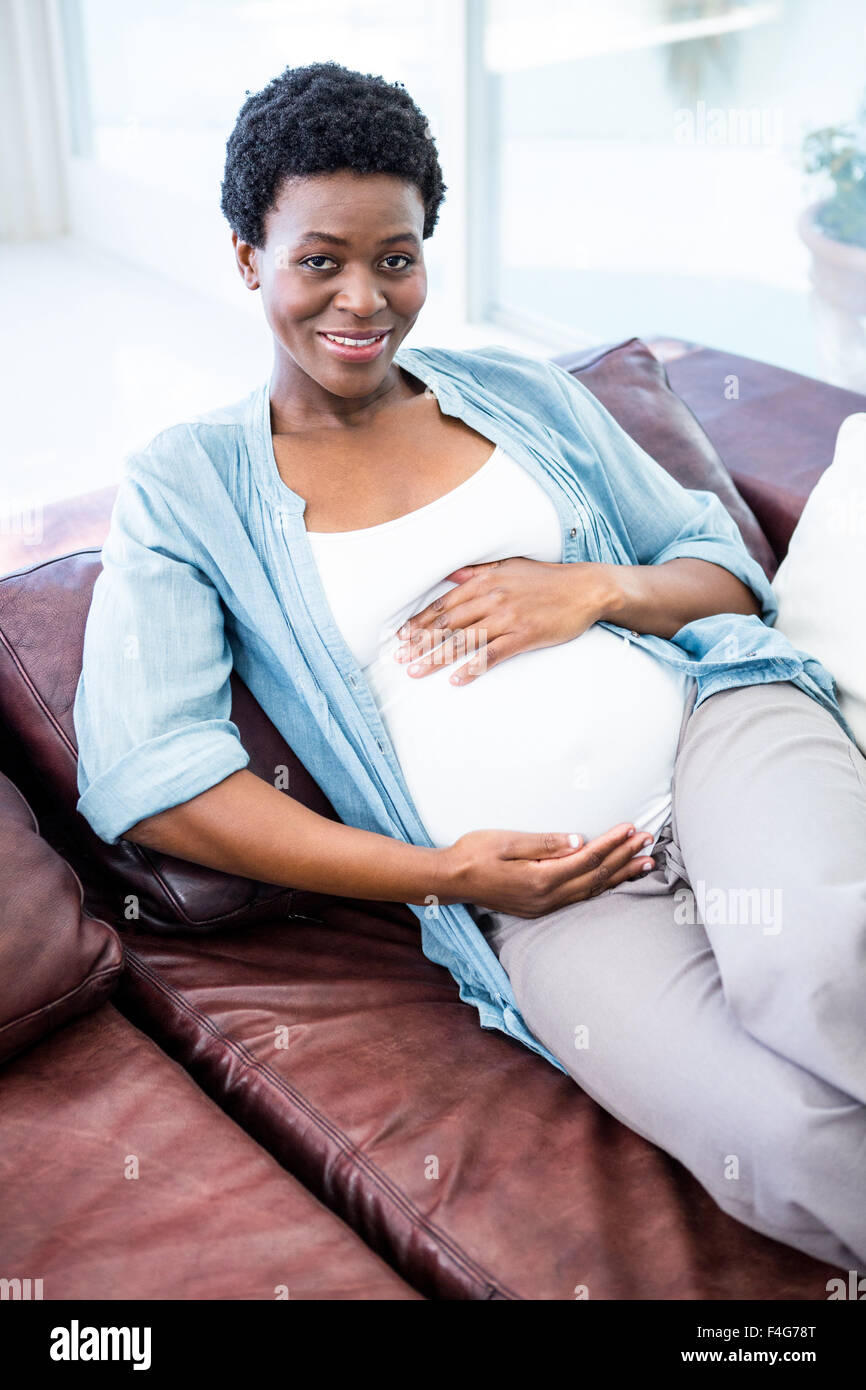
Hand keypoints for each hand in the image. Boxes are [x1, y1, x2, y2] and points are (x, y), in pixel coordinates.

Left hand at [394, 557, 614, 683]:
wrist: (586, 588)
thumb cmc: (547, 578)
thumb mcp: (510, 566)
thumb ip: (478, 572)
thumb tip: (452, 575)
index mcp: (485, 581)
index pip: (444, 603)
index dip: (421, 620)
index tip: (402, 635)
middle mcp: (492, 599)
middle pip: (448, 624)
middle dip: (420, 642)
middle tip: (400, 657)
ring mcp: (508, 618)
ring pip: (464, 641)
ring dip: (437, 658)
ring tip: (416, 672)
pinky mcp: (524, 636)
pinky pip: (493, 655)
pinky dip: (473, 668)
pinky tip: (457, 680)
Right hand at [435, 822, 655, 917]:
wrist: (450, 880)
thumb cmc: (474, 854)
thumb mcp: (507, 841)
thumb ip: (545, 843)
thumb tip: (581, 840)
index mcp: (541, 878)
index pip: (588, 858)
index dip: (612, 843)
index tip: (631, 828)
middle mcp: (547, 897)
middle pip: (596, 876)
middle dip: (624, 858)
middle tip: (648, 842)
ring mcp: (544, 905)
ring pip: (592, 890)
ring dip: (619, 875)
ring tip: (643, 864)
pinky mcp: (540, 907)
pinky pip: (580, 897)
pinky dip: (601, 886)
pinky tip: (612, 880)